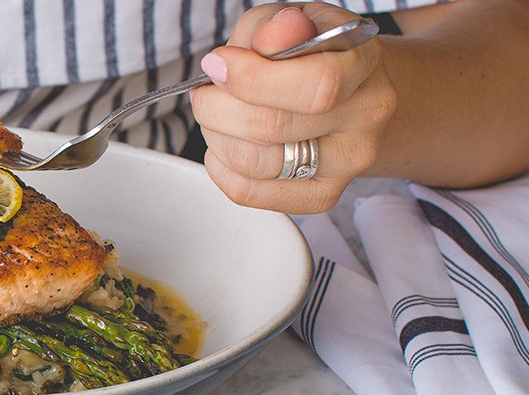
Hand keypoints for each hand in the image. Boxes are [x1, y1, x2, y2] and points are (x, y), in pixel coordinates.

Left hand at [191, 4, 395, 213]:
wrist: (345, 91)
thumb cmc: (310, 53)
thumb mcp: (291, 21)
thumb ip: (274, 27)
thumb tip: (271, 38)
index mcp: (363, 63)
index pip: (316, 85)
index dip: (253, 78)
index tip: (218, 65)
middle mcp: (365, 116)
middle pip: (273, 127)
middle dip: (218, 107)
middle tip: (206, 92)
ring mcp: (347, 162)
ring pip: (256, 164)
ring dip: (217, 137)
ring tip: (216, 116)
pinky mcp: (321, 195)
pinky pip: (248, 191)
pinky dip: (220, 167)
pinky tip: (225, 143)